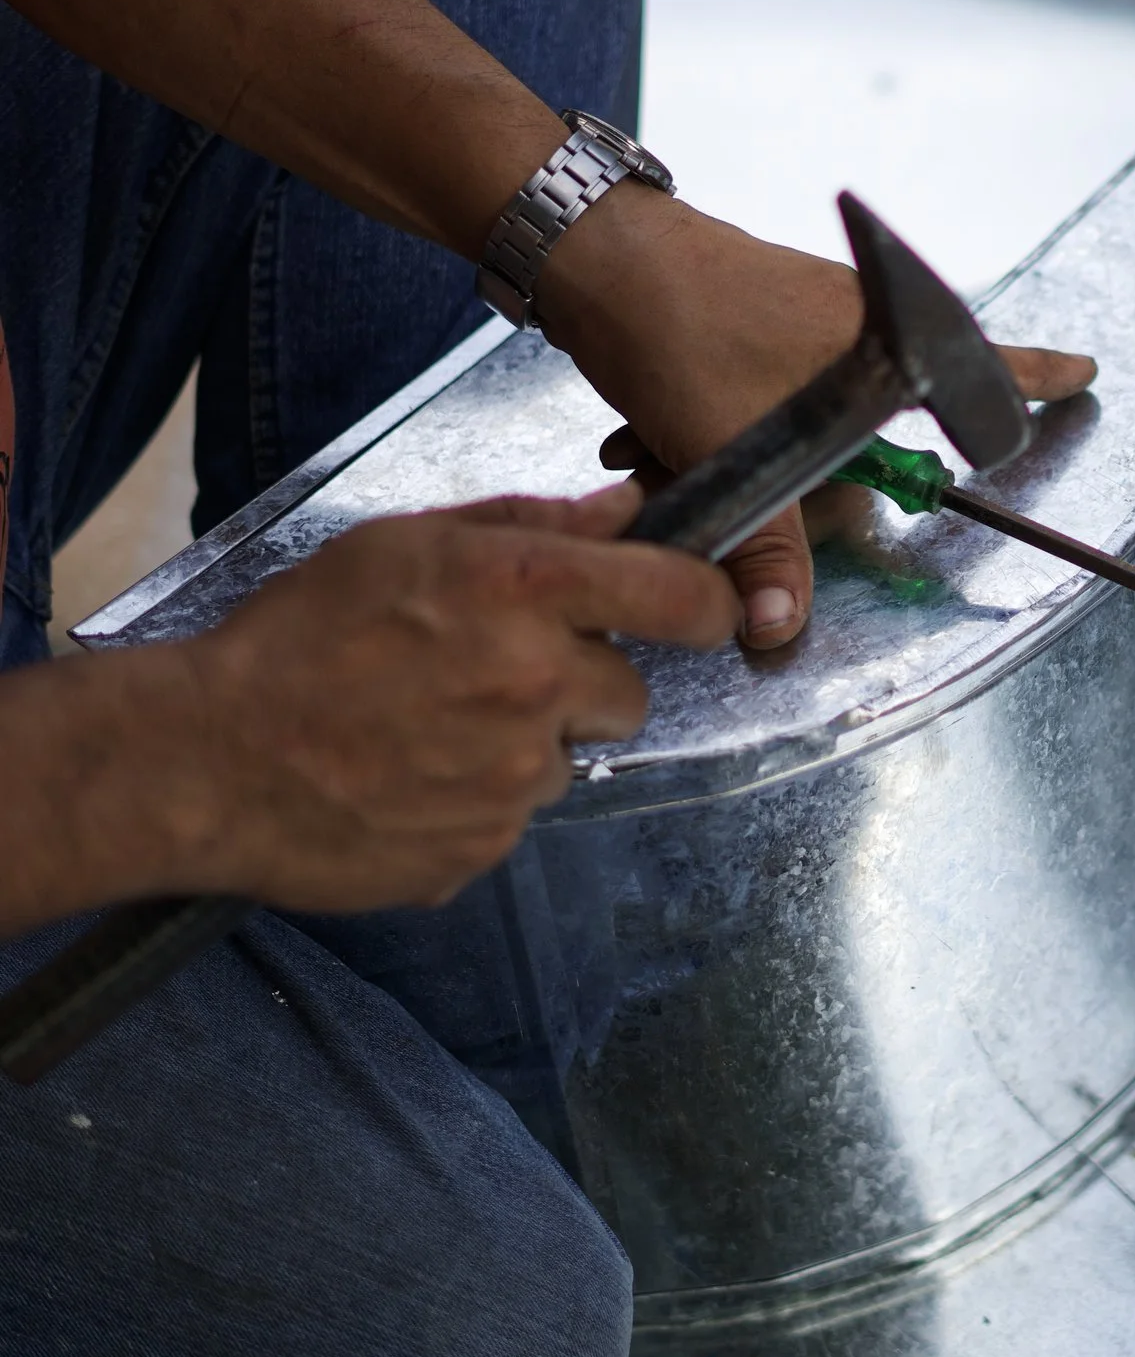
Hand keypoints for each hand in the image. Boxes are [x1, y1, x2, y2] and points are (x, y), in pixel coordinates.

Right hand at [165, 483, 736, 911]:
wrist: (203, 759)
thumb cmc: (293, 637)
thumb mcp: (404, 543)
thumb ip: (530, 525)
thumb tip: (627, 509)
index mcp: (523, 593)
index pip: (680, 596)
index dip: (708, 603)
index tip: (708, 612)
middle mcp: (535, 685)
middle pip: (630, 693)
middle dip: (582, 685)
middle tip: (493, 674)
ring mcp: (513, 777)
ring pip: (568, 758)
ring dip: (523, 745)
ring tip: (429, 727)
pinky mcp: (483, 847)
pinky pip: (513, 818)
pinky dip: (475, 800)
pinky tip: (407, 776)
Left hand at [535, 187, 1095, 649]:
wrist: (587, 251)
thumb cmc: (682, 320)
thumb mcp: (733, 445)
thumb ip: (767, 547)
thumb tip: (780, 628)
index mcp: (883, 341)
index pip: (982, 364)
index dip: (1036, 379)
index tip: (1086, 373)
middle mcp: (853, 326)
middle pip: (868, 428)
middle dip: (793, 474)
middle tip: (725, 462)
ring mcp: (798, 322)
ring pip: (797, 422)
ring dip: (733, 451)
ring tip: (662, 444)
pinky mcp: (748, 327)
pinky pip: (753, 403)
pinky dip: (707, 428)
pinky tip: (648, 434)